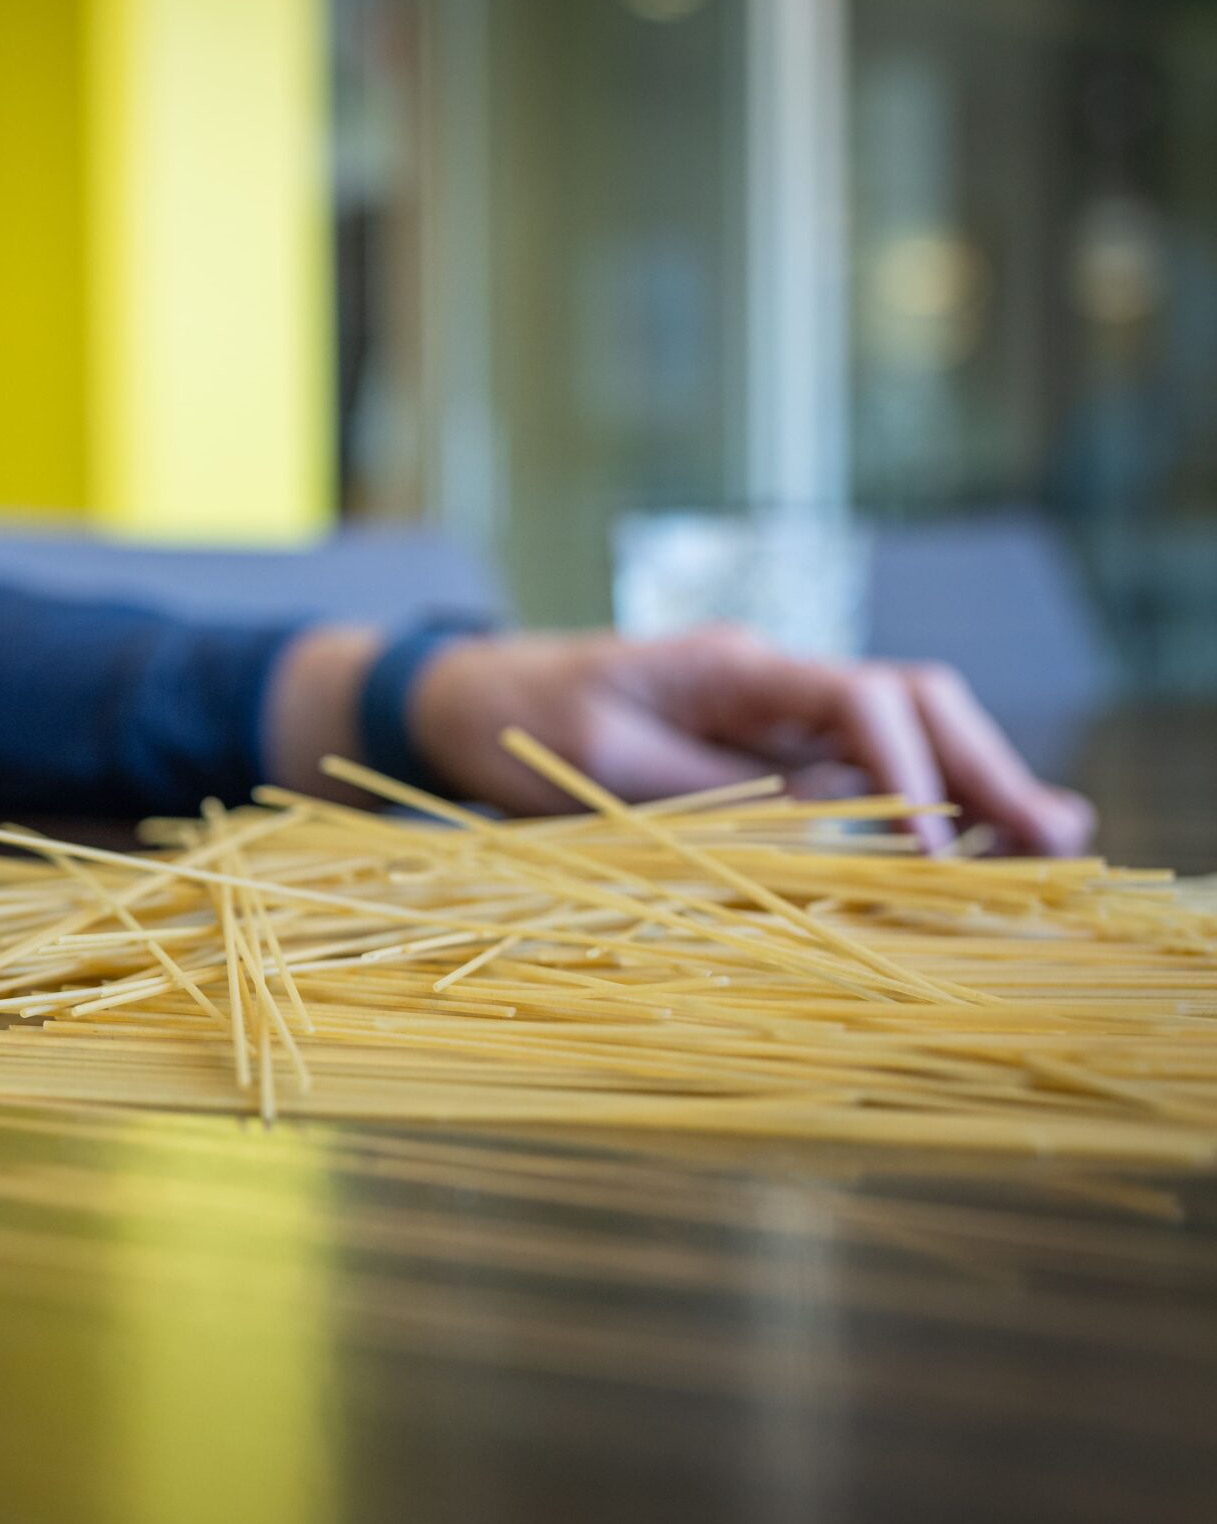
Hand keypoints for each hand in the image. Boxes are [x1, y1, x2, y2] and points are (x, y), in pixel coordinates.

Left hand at [408, 625, 1094, 854]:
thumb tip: (813, 826)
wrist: (465, 702)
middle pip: (908, 706)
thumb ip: (703, 792)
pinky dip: (911, 813)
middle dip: (984, 767)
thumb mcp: (598, 762)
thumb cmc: (518, 720)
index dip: (913, 770)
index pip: (858, 698)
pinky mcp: (758, 760)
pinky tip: (962, 857)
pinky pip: (852, 780)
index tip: (940, 847)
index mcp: (733, 666)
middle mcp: (769, 684)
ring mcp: (770, 719)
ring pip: (897, 741)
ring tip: (1042, 851)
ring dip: (967, 789)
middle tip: (1057, 839)